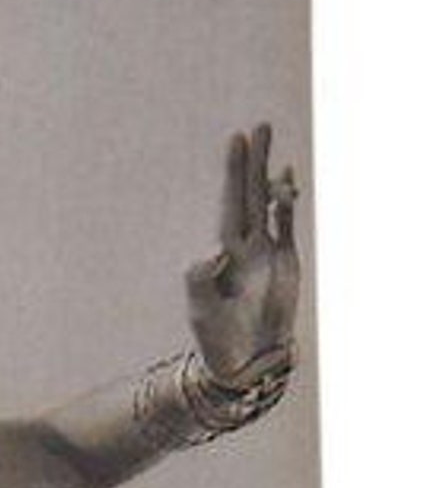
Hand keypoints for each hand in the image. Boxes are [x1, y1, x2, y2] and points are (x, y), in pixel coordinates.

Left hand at [184, 124, 300, 386]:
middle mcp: (245, 245)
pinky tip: (288, 186)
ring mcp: (267, 252)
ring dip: (273, 179)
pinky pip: (288, 227)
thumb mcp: (200, 310)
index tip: (236, 141)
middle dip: (255, 161)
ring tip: (276, 156)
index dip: (233, 172)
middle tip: (260, 127)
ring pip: (271, 206)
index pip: (228, 202)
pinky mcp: (286, 263)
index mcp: (222, 250)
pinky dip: (288, 205)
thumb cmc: (216, 339)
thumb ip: (199, 280)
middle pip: (251, 194)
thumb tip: (215, 250)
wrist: (246, 360)